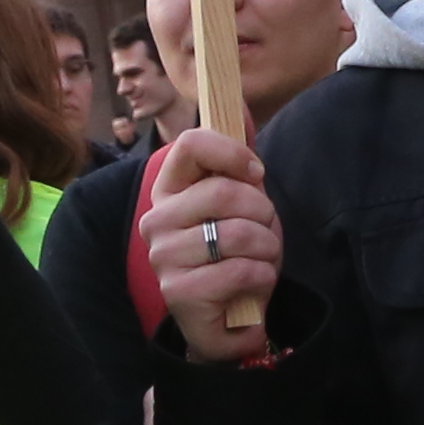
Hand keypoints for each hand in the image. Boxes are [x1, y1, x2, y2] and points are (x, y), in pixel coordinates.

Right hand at [142, 129, 287, 367]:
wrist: (231, 319)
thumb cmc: (236, 254)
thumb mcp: (242, 205)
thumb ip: (236, 164)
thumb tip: (239, 105)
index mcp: (169, 190)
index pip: (190, 145)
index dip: (232, 153)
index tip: (256, 173)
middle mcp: (156, 220)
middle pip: (222, 191)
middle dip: (263, 213)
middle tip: (265, 231)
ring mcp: (163, 257)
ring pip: (237, 233)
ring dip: (266, 248)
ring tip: (260, 260)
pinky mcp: (178, 292)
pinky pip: (240, 270)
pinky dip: (262, 276)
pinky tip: (254, 285)